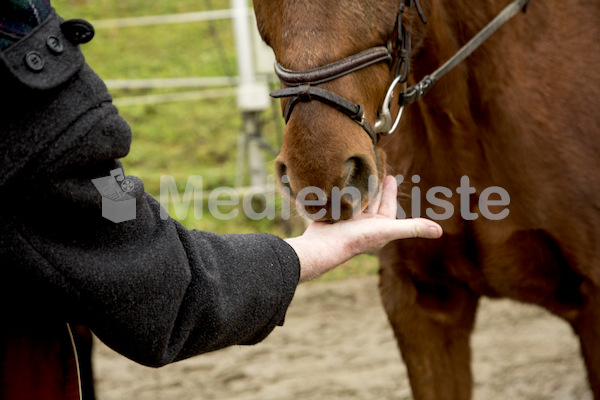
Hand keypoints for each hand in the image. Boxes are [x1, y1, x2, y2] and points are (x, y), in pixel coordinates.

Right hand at [285, 175, 442, 282]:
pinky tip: (342, 179)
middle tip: (376, 167)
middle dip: (375, 185)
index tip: (391, 177)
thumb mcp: (388, 230)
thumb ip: (413, 228)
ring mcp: (349, 219)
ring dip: (360, 186)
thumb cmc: (357, 238)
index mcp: (380, 226)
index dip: (390, 191)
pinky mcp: (335, 215)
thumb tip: (440, 231)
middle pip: (373, 199)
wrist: (325, 245)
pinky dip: (344, 190)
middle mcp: (366, 223)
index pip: (388, 204)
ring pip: (357, 198)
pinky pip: (343, 198)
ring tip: (360, 170)